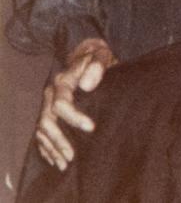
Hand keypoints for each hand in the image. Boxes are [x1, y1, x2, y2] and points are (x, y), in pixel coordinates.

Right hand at [35, 37, 115, 170]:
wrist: (88, 57)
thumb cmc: (97, 58)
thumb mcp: (101, 56)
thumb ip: (97, 66)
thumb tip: (87, 85)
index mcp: (62, 81)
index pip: (61, 103)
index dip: (74, 117)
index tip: (91, 127)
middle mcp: (50, 94)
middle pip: (47, 121)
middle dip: (59, 140)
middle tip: (72, 156)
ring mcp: (47, 104)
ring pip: (42, 130)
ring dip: (52, 148)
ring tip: (65, 163)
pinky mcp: (48, 112)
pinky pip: (41, 133)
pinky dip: (46, 148)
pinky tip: (55, 159)